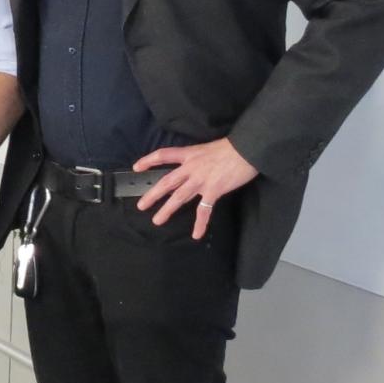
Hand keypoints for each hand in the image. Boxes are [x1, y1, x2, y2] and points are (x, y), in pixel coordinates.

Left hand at [133, 138, 258, 239]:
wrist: (247, 149)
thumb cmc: (231, 147)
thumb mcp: (208, 148)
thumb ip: (198, 159)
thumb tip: (195, 168)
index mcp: (189, 154)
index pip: (163, 155)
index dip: (148, 160)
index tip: (136, 167)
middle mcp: (191, 167)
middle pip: (167, 182)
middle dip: (152, 194)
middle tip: (141, 205)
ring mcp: (201, 180)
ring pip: (179, 197)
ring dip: (167, 210)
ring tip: (157, 220)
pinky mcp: (213, 190)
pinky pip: (204, 210)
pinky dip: (200, 224)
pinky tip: (196, 235)